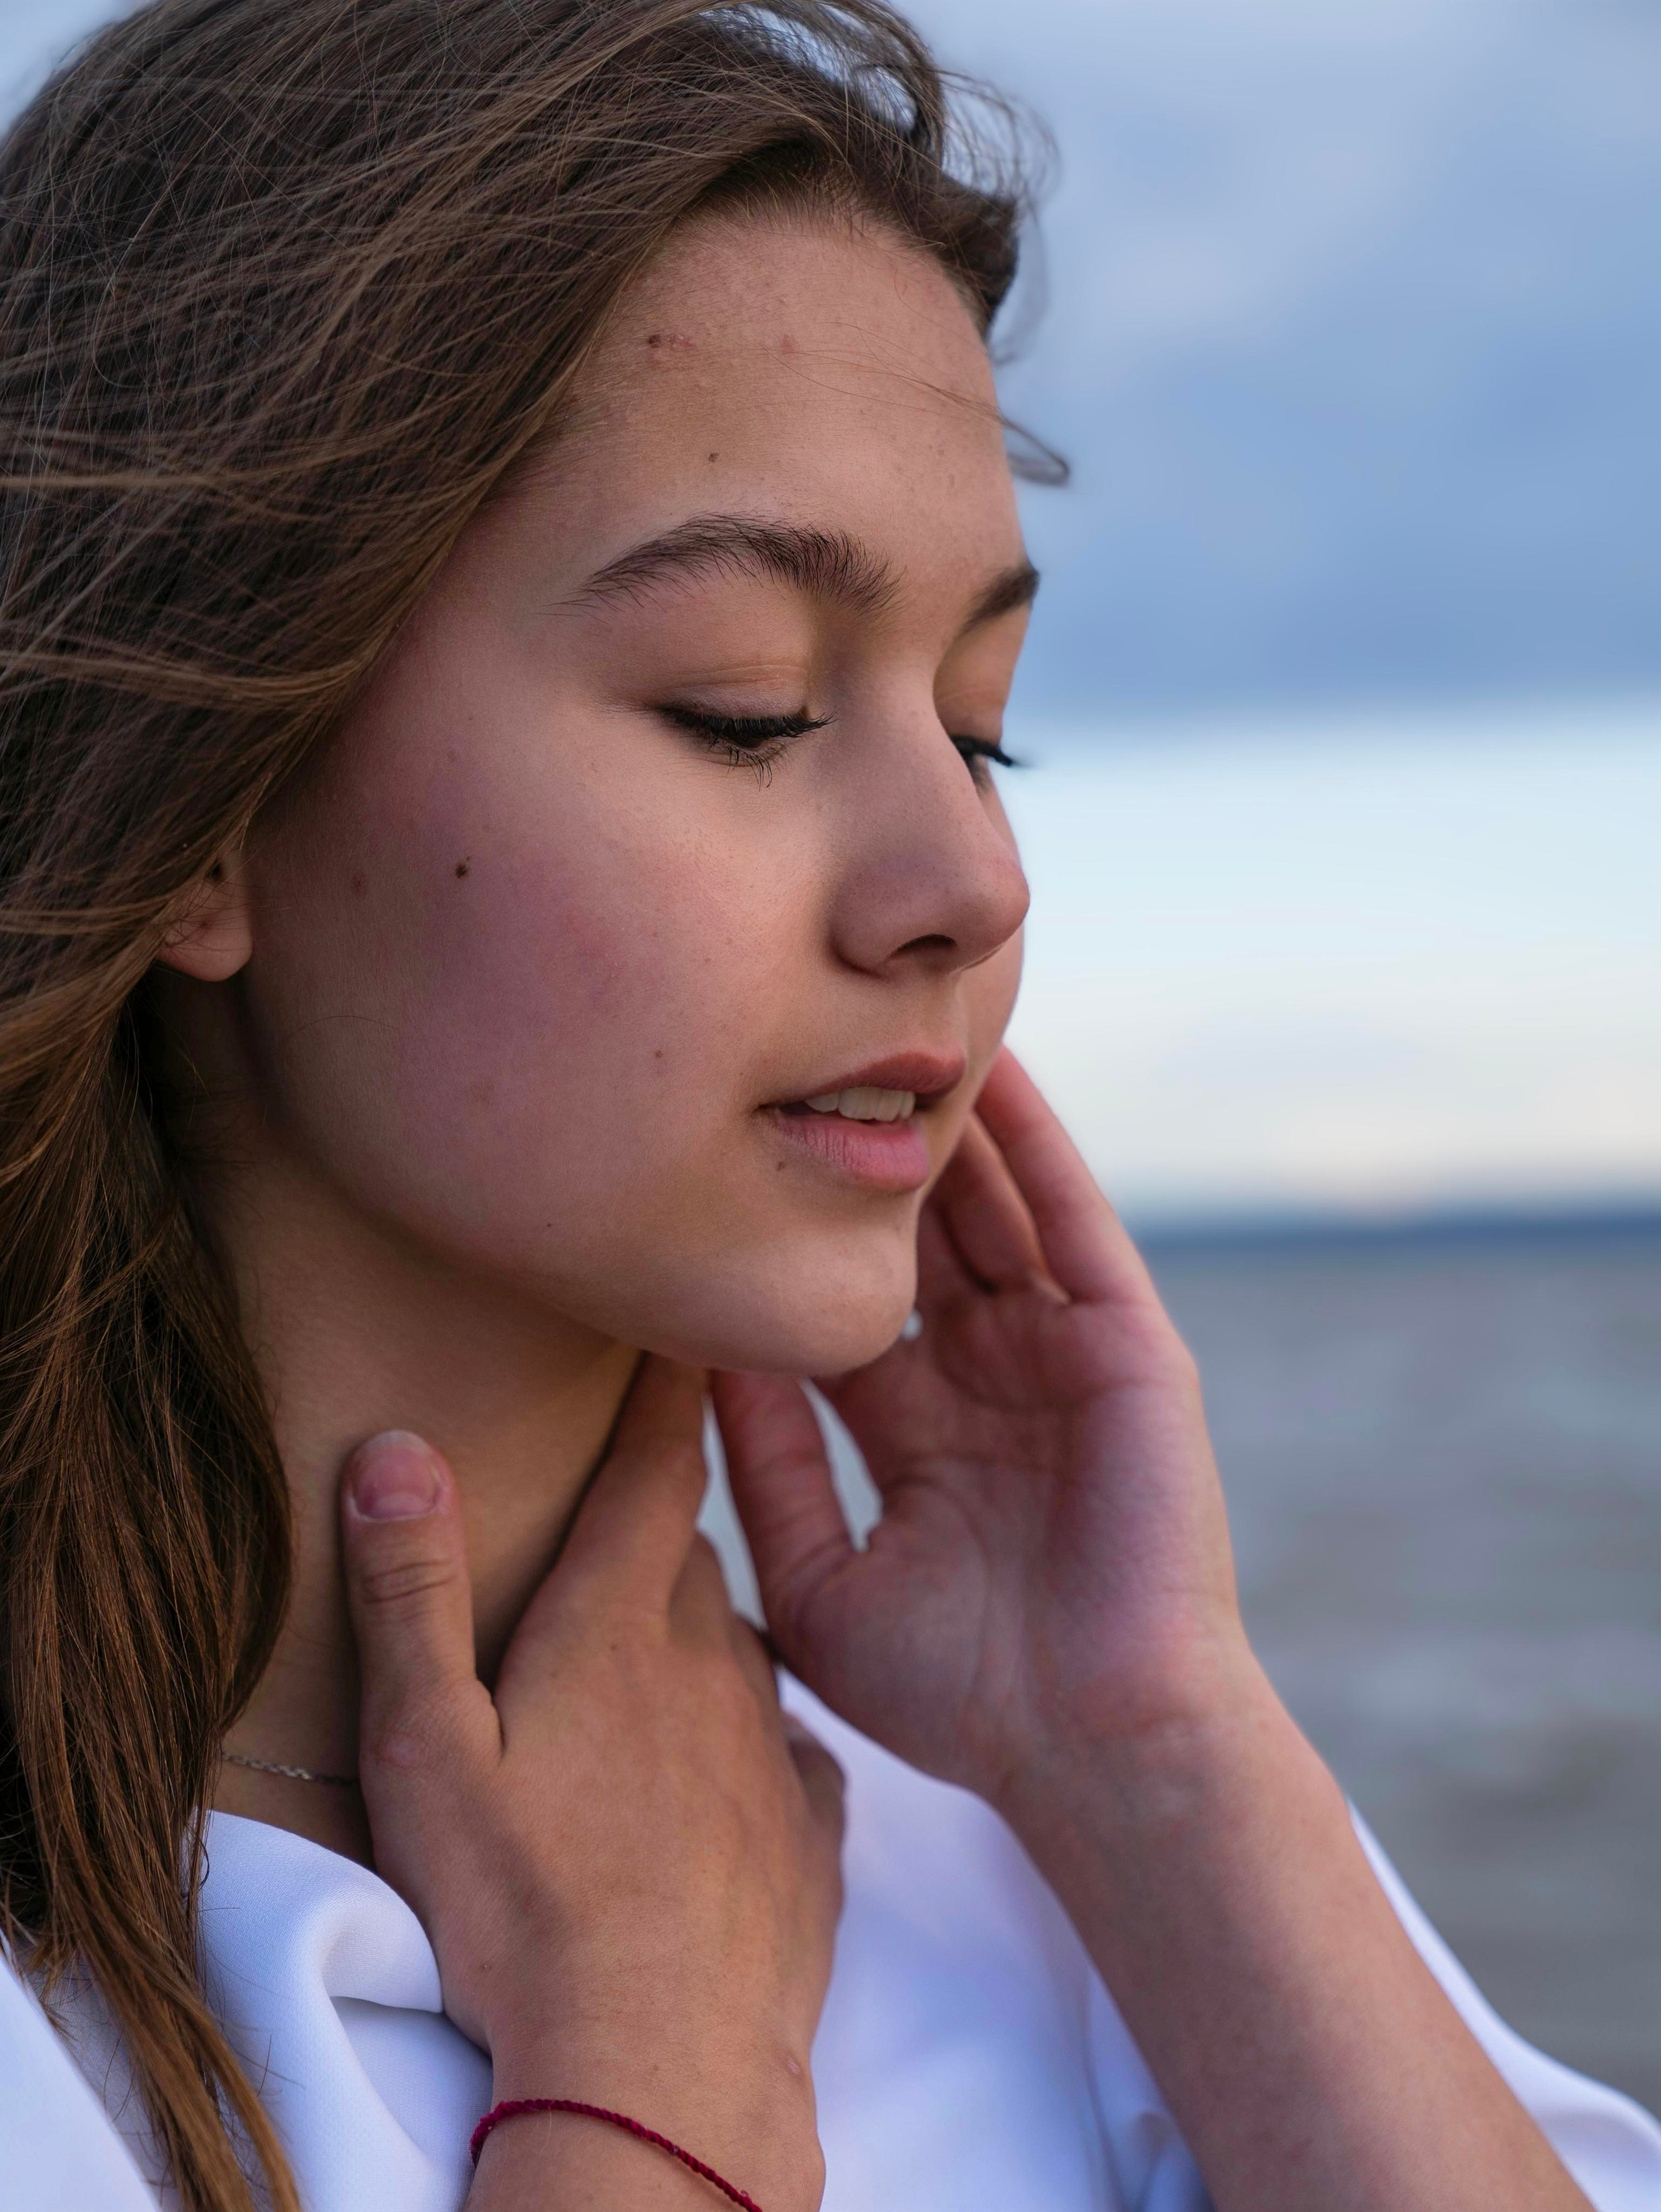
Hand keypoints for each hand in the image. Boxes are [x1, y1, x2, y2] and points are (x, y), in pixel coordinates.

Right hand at [339, 1356, 841, 2209]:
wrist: (662, 2069)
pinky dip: (753, 1747)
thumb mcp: (427, 1750)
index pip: (654, 1471)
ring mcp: (771, 1749)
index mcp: (617, 1630)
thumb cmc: (521, 1910)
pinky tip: (726, 1780)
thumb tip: (396, 1451)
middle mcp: (712, 1665)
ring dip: (700, 1641)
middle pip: (689, 1560)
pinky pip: (789, 1755)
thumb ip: (411, 1595)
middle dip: (657, 1530)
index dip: (669, 1392)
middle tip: (623, 1519)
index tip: (688, 1331)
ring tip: (655, 1663)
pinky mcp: (812, 1834)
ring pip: (740, 1651)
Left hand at [712, 1047, 1257, 1817]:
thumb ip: (761, 1472)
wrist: (1095, 1743)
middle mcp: (985, 1379)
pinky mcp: (1126, 1344)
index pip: (840, 1308)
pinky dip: (1038, 1142)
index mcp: (917, 1434)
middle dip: (864, 1156)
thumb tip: (694, 1362)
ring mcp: (1059, 1355)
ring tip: (888, 1023)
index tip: (712, 1164)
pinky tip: (996, 1067)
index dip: (786, 1242)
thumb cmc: (961, 1695)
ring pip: (989, 1209)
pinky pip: (1074, 1220)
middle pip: (912, 1240)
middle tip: (794, 1052)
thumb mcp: (819, 1578)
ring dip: (945, 1123)